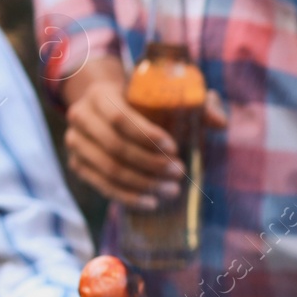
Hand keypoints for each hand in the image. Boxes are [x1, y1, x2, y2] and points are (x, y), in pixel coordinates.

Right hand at [63, 59, 226, 207]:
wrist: (107, 107)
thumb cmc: (143, 100)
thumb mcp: (167, 94)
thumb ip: (198, 104)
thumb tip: (221, 124)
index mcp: (99, 94)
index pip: (120, 118)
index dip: (147, 136)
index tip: (175, 148)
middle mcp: (80, 117)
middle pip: (115, 147)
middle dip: (150, 163)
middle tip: (179, 172)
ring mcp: (75, 143)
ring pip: (109, 169)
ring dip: (143, 183)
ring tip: (171, 190)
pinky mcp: (77, 166)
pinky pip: (102, 186)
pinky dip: (127, 197)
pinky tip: (151, 202)